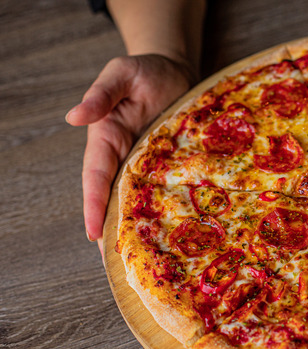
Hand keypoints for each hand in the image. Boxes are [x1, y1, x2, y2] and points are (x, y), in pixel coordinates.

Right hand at [66, 54, 193, 252]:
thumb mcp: (121, 73)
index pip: (97, 177)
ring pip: (140, 198)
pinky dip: (166, 209)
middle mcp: (125, 155)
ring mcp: (148, 162)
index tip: (93, 233)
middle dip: (114, 228)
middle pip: (115, 197)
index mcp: (107, 138)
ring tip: (144, 257)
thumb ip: (101, 95)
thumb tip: (75, 117)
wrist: (175, 69)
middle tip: (117, 262)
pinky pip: (166, 189)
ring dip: (139, 225)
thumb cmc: (145, 70)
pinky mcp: (170, 163)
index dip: (94, 206)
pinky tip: (174, 231)